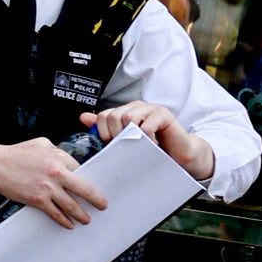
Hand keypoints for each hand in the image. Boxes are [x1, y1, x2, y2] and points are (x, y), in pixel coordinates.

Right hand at [0, 132, 98, 222]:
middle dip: (96, 199)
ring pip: (71, 205)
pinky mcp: (37, 200)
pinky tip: (69, 224)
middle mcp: (57, 173)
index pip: (82, 170)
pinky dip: (64, 220)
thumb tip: (66, 161)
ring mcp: (47, 188)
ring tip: (87, 219)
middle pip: (84, 189)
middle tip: (103, 205)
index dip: (88, 179)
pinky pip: (55, 213)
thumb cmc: (15, 153)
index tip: (94, 186)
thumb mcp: (41, 144)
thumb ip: (56, 151)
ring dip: (81, 214)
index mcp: (59, 157)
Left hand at [84, 99, 214, 182]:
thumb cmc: (151, 148)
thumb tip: (84, 117)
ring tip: (138, 146)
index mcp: (125, 111)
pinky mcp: (163, 115)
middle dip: (115, 135)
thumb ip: (105, 128)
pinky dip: (146, 139)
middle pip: (114, 116)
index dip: (102, 133)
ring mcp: (150, 109)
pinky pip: (147, 126)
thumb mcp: (125, 140)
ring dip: (131, 137)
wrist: (178, 154)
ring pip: (129, 117)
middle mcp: (136, 107)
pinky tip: (151, 146)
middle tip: (125, 147)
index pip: (103, 116)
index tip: (110, 145)